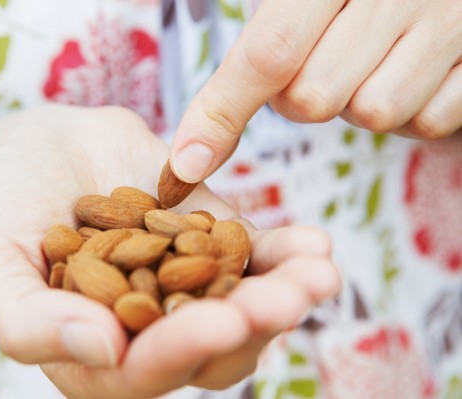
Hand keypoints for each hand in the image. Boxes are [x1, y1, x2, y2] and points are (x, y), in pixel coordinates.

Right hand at [0, 105, 340, 397]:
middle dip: (252, 325)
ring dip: (284, 293)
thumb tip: (105, 350)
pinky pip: (252, 254)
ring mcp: (186, 283)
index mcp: (97, 353)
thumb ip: (29, 322)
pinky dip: (283, 253)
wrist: (37, 152)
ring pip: (244, 304)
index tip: (221, 321)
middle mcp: (150, 328)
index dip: (183, 351)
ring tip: (317, 273)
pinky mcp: (209, 238)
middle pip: (211, 347)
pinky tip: (312, 244)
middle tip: (290, 298)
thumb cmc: (2, 211)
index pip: (145, 371)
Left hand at [170, 0, 461, 182]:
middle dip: (301, 95)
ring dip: (358, 100)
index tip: (186, 164)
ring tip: (373, 58)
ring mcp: (451, 23)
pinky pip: (426, 122)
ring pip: (372, 113)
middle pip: (313, 98)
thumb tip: (191, 141)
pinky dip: (409, 111)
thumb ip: (262, 37)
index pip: (269, 52)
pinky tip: (414, 71)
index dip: (222, 111)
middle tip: (321, 58)